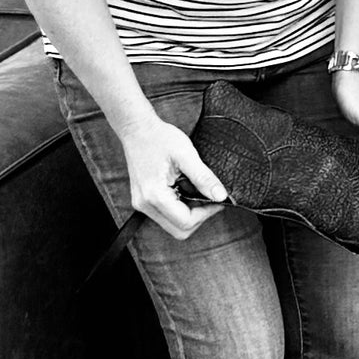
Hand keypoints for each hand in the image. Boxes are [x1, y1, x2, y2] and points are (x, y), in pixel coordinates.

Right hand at [120, 109, 228, 241]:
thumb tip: (221, 196)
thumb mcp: (186, 154)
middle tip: (209, 198)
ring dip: (189, 214)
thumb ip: (204, 177)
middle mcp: (144, 204)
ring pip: (172, 225)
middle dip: (198, 218)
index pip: (185, 222)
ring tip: (197, 191)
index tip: (217, 200)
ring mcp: (142, 203)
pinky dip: (180, 209)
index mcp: (154, 195)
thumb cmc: (159, 137)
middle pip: (179, 230)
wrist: (137, 129)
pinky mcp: (143, 200)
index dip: (206, 213)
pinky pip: (165, 215)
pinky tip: (185, 191)